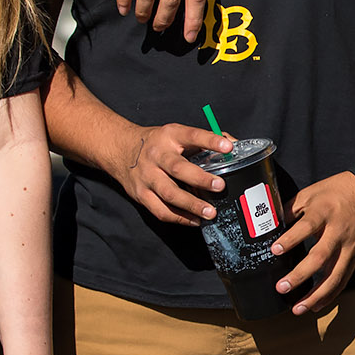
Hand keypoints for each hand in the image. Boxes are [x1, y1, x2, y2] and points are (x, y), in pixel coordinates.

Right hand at [108, 124, 233, 226]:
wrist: (120, 150)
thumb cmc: (156, 143)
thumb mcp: (176, 134)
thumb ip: (203, 140)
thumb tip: (234, 145)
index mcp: (169, 136)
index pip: (192, 136)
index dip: (210, 140)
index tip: (228, 147)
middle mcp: (156, 155)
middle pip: (178, 168)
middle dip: (200, 179)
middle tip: (220, 186)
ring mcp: (147, 176)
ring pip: (169, 193)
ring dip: (191, 205)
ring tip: (210, 212)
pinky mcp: (140, 195)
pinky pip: (161, 210)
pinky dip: (179, 218)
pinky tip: (195, 220)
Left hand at [270, 170, 354, 315]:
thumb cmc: (338, 190)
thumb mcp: (312, 192)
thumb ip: (292, 208)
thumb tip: (271, 224)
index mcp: (325, 211)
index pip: (307, 226)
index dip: (291, 239)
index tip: (275, 251)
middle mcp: (338, 231)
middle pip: (320, 257)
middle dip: (300, 275)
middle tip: (282, 287)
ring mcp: (349, 246)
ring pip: (334, 276)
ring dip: (315, 295)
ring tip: (297, 309)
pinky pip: (343, 279)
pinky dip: (329, 295)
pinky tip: (315, 305)